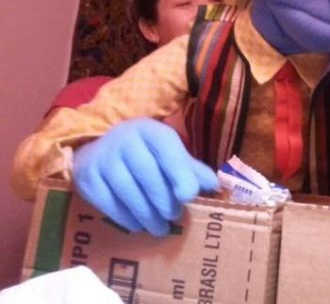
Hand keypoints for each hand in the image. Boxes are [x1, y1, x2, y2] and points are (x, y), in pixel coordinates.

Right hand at [73, 118, 217, 236]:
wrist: (100, 147)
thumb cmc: (145, 153)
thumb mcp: (169, 153)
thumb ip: (191, 169)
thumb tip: (214, 186)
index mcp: (150, 130)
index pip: (166, 148)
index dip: (179, 172)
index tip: (189, 196)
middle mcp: (124, 139)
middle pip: (146, 173)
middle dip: (163, 199)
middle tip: (174, 217)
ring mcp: (102, 158)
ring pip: (126, 190)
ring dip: (146, 214)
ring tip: (159, 228)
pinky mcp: (86, 178)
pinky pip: (107, 202)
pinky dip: (125, 217)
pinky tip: (137, 225)